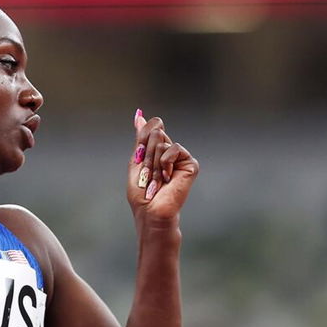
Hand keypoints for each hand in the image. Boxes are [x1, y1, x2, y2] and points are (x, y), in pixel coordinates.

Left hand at [127, 110, 199, 226]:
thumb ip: (140, 138)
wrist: (151, 212)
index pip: (149, 129)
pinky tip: (167, 178)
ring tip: (156, 180)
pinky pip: (175, 148)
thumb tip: (139, 115)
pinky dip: (165, 163)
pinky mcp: (190, 164)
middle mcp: (168, 152)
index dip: (142, 140)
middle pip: (155, 132)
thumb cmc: (141, 194)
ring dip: (153, 162)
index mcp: (155, 151)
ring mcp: (180, 158)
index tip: (140, 158)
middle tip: (147, 175)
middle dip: (146, 155)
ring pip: (162, 141)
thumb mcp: (136, 161)